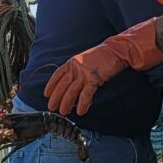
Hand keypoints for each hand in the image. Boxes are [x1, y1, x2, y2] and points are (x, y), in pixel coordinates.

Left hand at [45, 19, 162, 115]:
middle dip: (56, 98)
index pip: (58, 74)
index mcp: (72, 62)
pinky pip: (86, 94)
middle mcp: (76, 68)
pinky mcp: (94, 79)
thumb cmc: (103, 56)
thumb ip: (78, 69)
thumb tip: (74, 82)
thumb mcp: (86, 60)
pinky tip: (80, 111)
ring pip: (71, 91)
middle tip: (52, 108)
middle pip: (62, 85)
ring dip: (66, 103)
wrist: (116, 50)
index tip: (46, 94)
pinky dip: (82, 104)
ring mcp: (84, 73)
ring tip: (63, 113)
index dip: (51, 85)